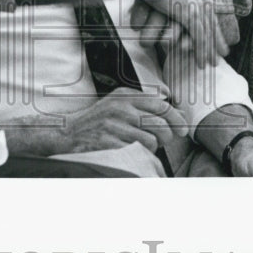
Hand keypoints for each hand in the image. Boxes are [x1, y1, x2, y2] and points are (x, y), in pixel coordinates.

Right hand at [55, 89, 188, 155]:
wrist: (69, 133)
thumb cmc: (99, 119)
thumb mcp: (119, 102)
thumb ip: (145, 102)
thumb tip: (176, 109)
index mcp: (125, 96)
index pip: (161, 105)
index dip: (177, 118)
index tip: (183, 128)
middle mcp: (120, 109)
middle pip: (160, 125)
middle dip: (167, 136)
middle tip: (161, 139)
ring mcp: (114, 127)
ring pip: (151, 141)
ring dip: (151, 147)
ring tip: (140, 144)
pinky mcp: (109, 145)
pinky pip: (137, 153)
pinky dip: (139, 155)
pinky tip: (130, 151)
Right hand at [129, 0, 227, 66]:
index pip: (214, 9)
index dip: (216, 24)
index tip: (219, 35)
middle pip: (215, 23)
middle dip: (218, 40)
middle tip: (222, 53)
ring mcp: (199, 5)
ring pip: (209, 34)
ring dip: (210, 51)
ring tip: (212, 63)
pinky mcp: (191, 15)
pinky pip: (200, 38)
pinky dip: (202, 52)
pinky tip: (202, 63)